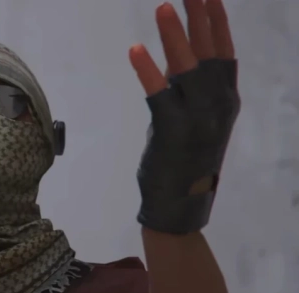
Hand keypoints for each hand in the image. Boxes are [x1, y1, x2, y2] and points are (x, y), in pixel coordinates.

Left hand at [128, 0, 239, 234]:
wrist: (179, 205)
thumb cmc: (183, 159)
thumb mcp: (191, 117)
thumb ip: (186, 87)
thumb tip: (175, 52)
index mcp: (225, 100)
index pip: (225, 52)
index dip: (217, 22)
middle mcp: (218, 105)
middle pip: (211, 52)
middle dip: (201, 17)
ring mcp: (199, 119)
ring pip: (188, 69)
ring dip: (174, 36)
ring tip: (163, 6)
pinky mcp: (174, 132)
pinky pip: (160, 95)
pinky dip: (148, 71)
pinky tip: (135, 50)